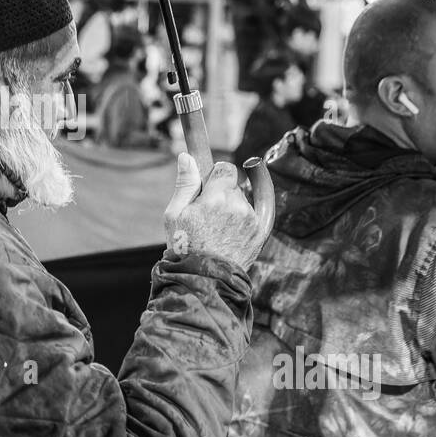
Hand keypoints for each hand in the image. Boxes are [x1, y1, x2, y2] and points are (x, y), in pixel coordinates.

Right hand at [164, 154, 269, 271]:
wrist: (205, 279)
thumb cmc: (185, 247)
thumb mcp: (175, 215)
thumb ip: (185, 184)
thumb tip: (187, 157)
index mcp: (215, 198)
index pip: (225, 168)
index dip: (216, 174)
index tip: (209, 183)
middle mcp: (238, 206)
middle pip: (233, 186)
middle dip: (222, 193)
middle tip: (207, 213)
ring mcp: (251, 220)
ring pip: (243, 201)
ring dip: (233, 208)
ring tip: (217, 230)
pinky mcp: (260, 232)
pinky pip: (259, 212)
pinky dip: (251, 212)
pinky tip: (240, 217)